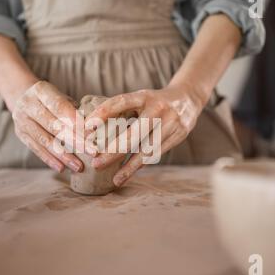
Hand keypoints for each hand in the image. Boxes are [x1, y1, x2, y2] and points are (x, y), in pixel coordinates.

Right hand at [12, 81, 95, 172]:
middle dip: (75, 140)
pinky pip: (36, 149)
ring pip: (44, 140)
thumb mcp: (63, 98)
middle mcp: (27, 103)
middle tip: (92, 152)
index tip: (91, 132)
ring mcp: (21, 120)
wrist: (24, 100)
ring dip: (63, 155)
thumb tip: (95, 127)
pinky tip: (62, 168)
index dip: (74, 119)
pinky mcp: (20, 134)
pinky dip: (50, 160)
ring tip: (78, 166)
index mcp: (40, 90)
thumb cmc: (54, 101)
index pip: (59, 105)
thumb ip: (76, 110)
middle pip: (53, 125)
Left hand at [85, 85, 206, 185]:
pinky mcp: (178, 135)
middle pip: (133, 134)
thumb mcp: (140, 98)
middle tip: (95, 163)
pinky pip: (157, 154)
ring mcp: (170, 123)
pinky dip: (141, 165)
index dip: (103, 113)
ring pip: (147, 149)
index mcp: (144, 96)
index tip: (86, 128)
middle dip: (113, 151)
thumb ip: (123, 111)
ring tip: (115, 179)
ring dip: (129, 166)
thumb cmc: (154, 101)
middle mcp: (158, 109)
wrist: (188, 98)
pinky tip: (129, 174)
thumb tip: (92, 128)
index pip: (121, 102)